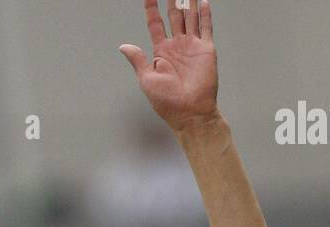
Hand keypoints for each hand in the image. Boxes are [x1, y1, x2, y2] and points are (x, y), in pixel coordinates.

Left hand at [120, 0, 217, 133]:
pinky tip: (202, 0)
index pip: (155, 23)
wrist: (190, 112)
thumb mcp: (146, 79)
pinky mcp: (206, 49)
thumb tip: (124, 47)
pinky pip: (206, 27)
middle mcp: (177, 46)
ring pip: (189, 17)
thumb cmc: (167, 101)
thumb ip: (138, 60)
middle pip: (173, 16)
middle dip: (172, 0)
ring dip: (188, 1)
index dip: (151, 8)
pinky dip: (205, 13)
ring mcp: (192, 46)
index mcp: (161, 52)